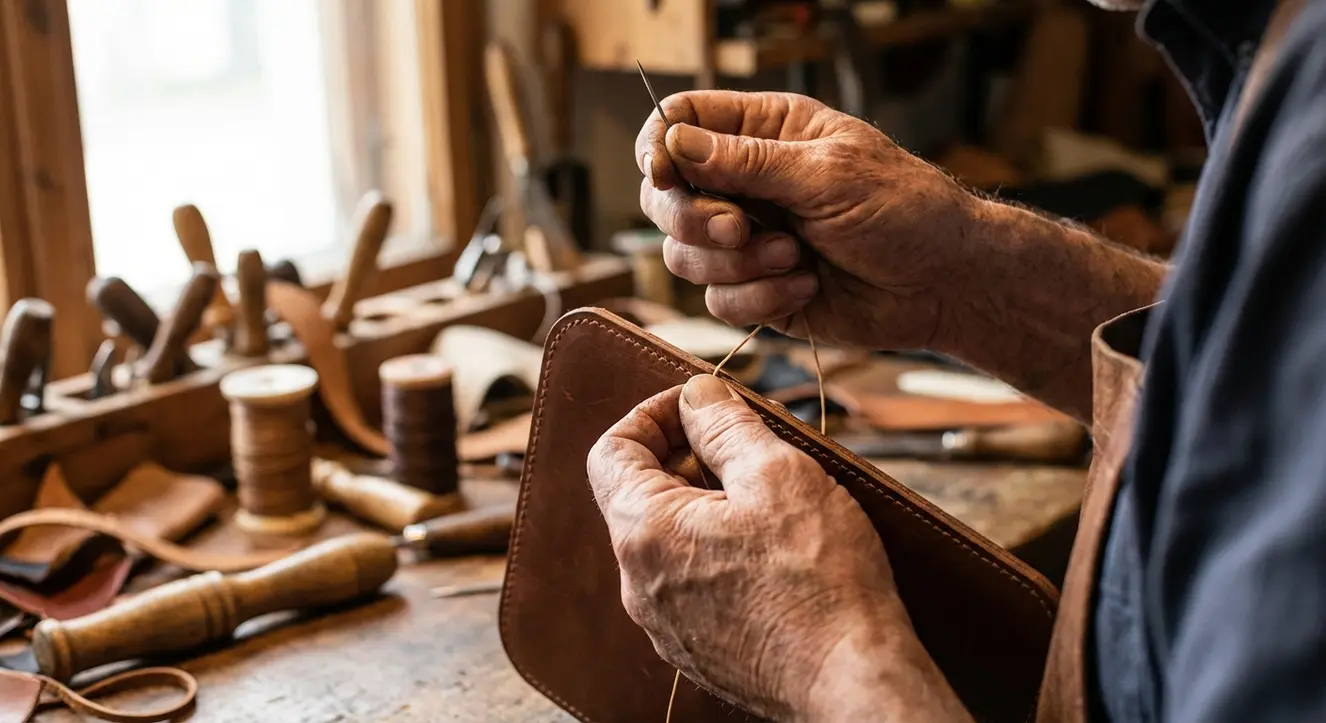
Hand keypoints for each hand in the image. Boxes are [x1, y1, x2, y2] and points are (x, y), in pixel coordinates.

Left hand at [587, 375, 960, 719]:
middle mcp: (638, 584)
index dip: (652, 413)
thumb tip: (697, 396)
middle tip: (743, 442)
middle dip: (685, 456)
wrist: (851, 680)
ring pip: (668, 541)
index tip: (699, 403)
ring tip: (764, 493)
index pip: (611, 450)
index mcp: (644, 532)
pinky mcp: (697, 651)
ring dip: (703, 503)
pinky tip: (769, 548)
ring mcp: (665, 624)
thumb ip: (726, 424)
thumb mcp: (777, 473)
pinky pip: (689, 583)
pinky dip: (715, 550)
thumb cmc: (819, 580)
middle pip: (638, 495)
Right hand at [636, 91, 978, 349]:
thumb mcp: (828, 174)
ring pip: (684, 255)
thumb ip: (748, 162)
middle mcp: (746, 183)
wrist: (944, 284)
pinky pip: (718, 301)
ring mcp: (747, 240)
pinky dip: (760, 298)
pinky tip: (806, 285)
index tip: (666, 175)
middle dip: (693, 219)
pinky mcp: (756, 290)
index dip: (660, 149)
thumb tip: (674, 144)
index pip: (680, 123)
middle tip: (739, 229)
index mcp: (764, 132)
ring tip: (794, 258)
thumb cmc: (904, 212)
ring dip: (736, 264)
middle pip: (665, 196)